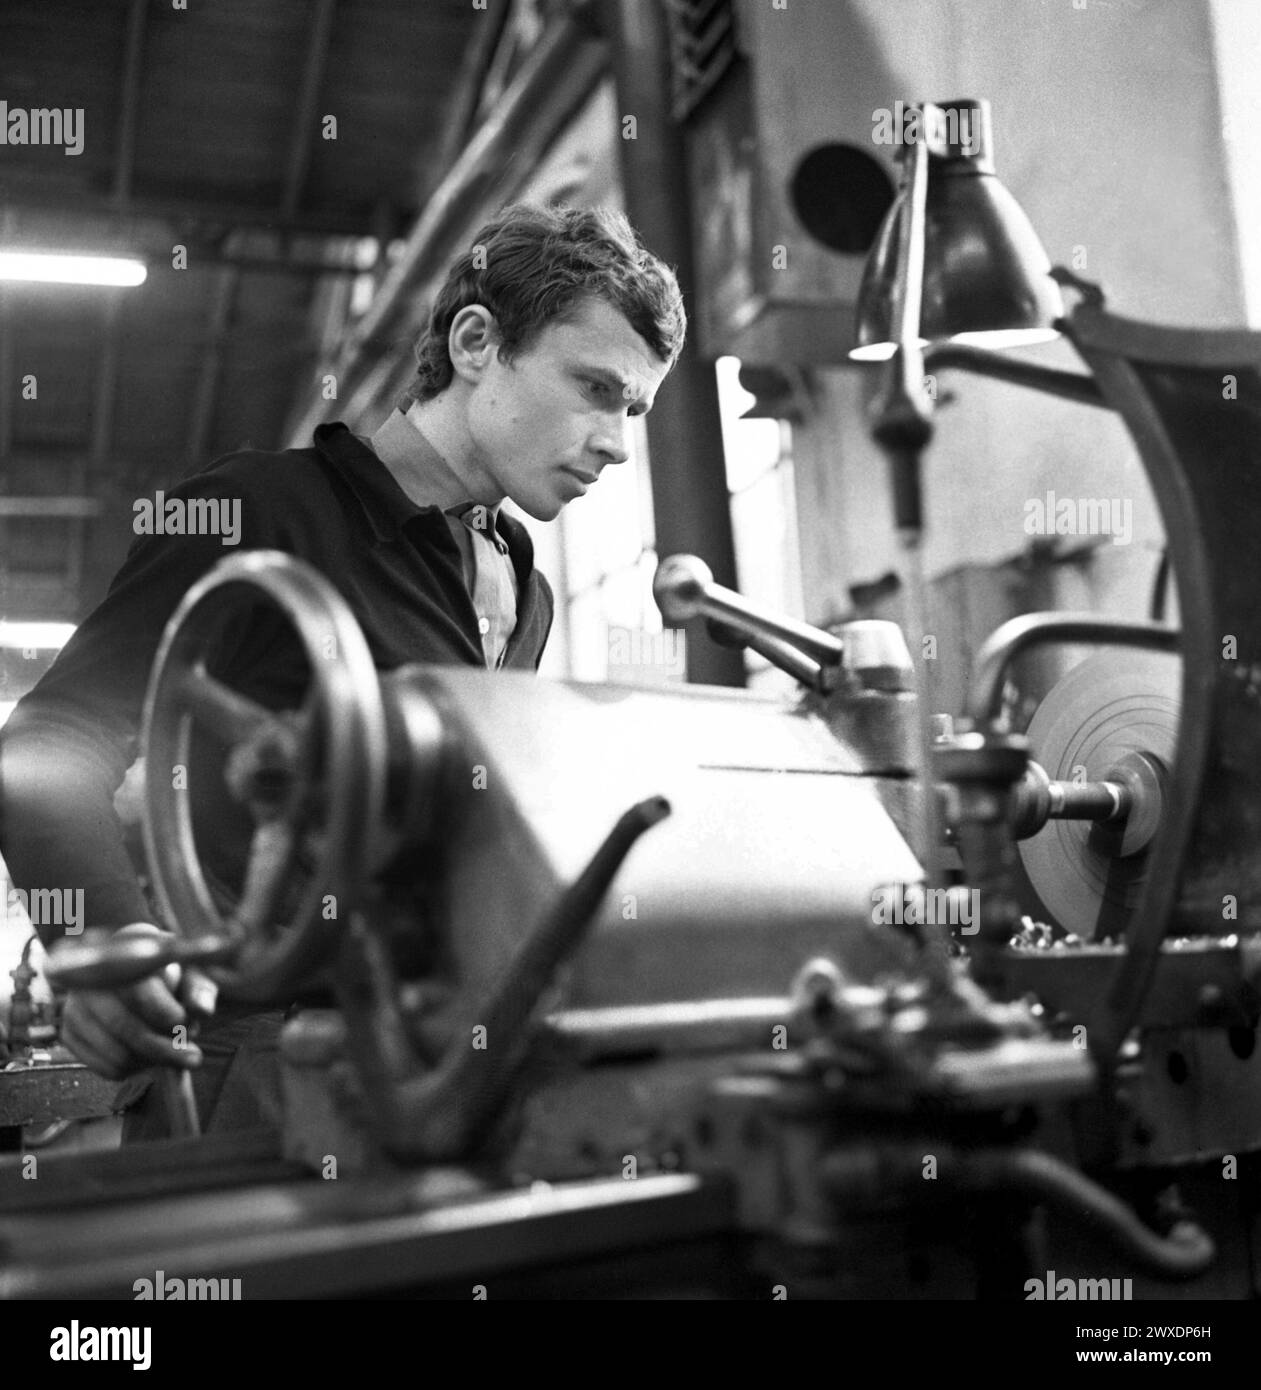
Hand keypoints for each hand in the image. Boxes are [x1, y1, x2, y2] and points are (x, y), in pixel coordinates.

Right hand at [59, 922, 218, 1080]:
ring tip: (173, 1053)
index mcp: (121, 951)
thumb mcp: (193, 976)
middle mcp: (90, 977)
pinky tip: (150, 1057)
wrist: (144, 984)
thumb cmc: (174, 977)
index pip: (136, 989)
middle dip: (164, 1048)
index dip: (164, 1012)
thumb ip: (200, 990)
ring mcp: (75, 1006)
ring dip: (151, 1061)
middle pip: (123, 1025)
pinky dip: (132, 1069)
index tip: (184, 1023)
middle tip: (194, 1058)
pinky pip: (103, 1066)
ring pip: (115, 1052)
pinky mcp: (70, 1033)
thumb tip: (202, 1010)